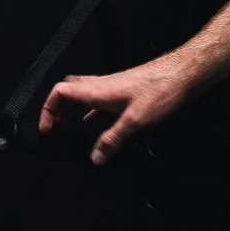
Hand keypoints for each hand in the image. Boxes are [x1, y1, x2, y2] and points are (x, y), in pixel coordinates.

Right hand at [38, 56, 190, 164]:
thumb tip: (96, 157)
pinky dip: (93, 113)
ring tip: (70, 128)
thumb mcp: (135, 120)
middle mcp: (101, 86)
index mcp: (97, 90)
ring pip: (83, 96)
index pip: (59, 92)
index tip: (47, 128)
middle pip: (68, 93)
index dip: (47, 109)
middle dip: (57, 110)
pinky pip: (100, 102)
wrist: (183, 73)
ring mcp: (113, 88)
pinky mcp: (125, 93)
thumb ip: (113, 139)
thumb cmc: (161, 88)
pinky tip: (98, 124)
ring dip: (73, 111)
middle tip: (56, 128)